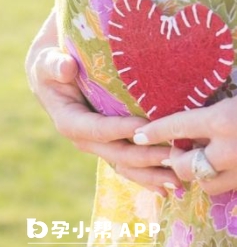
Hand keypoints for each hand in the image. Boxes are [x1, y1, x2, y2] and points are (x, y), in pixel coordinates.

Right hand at [25, 10, 182, 196]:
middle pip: (118, 154)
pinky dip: (151, 176)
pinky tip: (172, 185)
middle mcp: (87, 140)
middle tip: (173, 156)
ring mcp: (102, 147)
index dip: (119, 129)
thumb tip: (66, 67)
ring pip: (128, 166)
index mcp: (70, 122)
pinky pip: (134, 166)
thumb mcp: (48, 61)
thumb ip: (55, 65)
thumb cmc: (55, 64)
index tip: (144, 127)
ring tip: (179, 179)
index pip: (96, 129)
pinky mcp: (115, 147)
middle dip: (146, 157)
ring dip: (153, 174)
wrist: (58, 75)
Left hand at [130, 60, 236, 195]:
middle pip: (185, 168)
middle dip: (176, 160)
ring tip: (209, 161)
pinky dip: (234, 178)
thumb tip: (207, 126)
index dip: (152, 132)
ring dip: (203, 173)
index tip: (137, 135)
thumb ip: (224, 115)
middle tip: (179, 152)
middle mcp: (232, 150)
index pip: (175, 128)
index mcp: (224, 119)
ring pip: (210, 185)